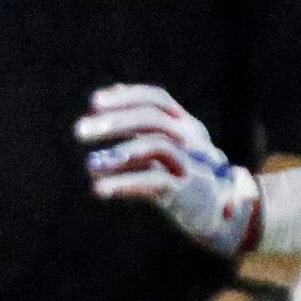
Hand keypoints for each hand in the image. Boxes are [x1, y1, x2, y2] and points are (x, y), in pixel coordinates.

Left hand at [77, 83, 261, 256]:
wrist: (222, 212)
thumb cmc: (187, 173)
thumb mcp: (169, 142)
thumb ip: (142, 121)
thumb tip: (115, 89)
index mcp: (184, 124)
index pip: (157, 99)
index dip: (127, 97)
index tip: (93, 102)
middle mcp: (189, 138)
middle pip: (154, 118)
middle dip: (115, 121)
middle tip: (79, 130)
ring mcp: (189, 162)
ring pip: (157, 146)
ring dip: (120, 154)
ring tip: (89, 165)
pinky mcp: (185, 190)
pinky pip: (155, 181)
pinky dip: (125, 183)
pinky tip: (100, 189)